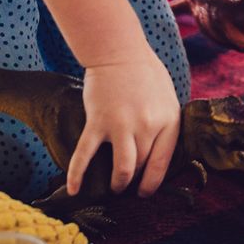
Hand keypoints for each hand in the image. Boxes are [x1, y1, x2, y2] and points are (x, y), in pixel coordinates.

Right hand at [72, 56, 180, 196]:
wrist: (118, 52)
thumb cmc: (144, 73)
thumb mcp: (167, 98)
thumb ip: (165, 124)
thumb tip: (162, 151)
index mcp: (168, 120)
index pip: (162, 163)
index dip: (152, 183)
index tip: (144, 192)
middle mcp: (147, 126)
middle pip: (141, 166)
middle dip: (133, 180)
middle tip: (126, 186)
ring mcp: (122, 125)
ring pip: (122, 168)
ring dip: (117, 183)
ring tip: (113, 187)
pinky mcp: (97, 122)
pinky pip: (86, 155)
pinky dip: (78, 175)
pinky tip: (75, 189)